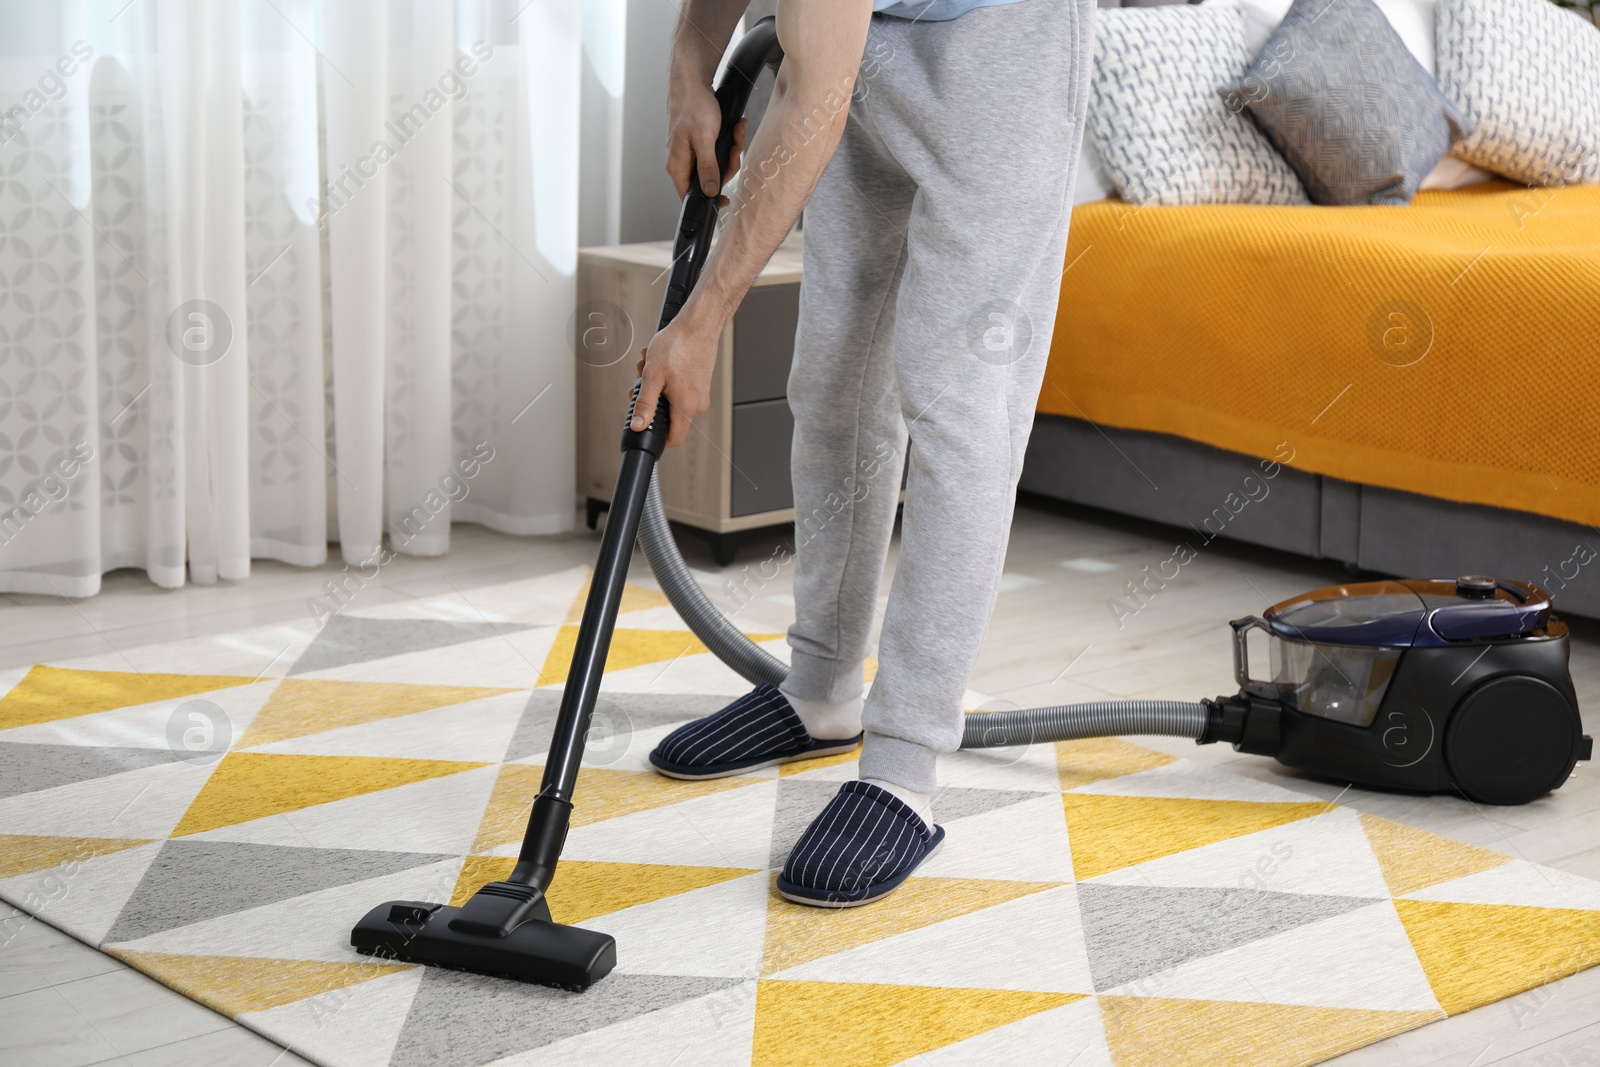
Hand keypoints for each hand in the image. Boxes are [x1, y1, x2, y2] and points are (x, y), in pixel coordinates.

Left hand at [632, 315, 717, 447]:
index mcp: (687, 407)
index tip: (646, 429)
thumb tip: (638, 425)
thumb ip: (645, 404)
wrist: (699, 325)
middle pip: (668, 415)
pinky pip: (679, 388)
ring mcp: (701, 393)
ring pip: (671, 398)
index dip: (657, 438)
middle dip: (651, 399)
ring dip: (656, 384)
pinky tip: (661, 362)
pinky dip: (666, 377)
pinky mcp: (700, 383)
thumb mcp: (652, 376)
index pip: (674, 439)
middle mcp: (698, 404)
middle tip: (641, 381)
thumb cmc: (679, 345)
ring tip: (650, 364)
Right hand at [665, 76, 747, 203]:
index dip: (707, 200)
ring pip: (717, 164)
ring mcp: (692, 152)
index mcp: (677, 165)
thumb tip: (710, 192)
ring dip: (732, 149)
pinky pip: (719, 151)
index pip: (688, 195)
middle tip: (734, 148)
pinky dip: (730, 140)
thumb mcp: (704, 139)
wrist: (692, 82)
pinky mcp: (701, 143)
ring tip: (736, 132)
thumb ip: (707, 168)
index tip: (725, 199)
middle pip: (709, 180)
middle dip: (727, 165)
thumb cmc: (693, 106)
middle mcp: (683, 161)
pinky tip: (735, 127)